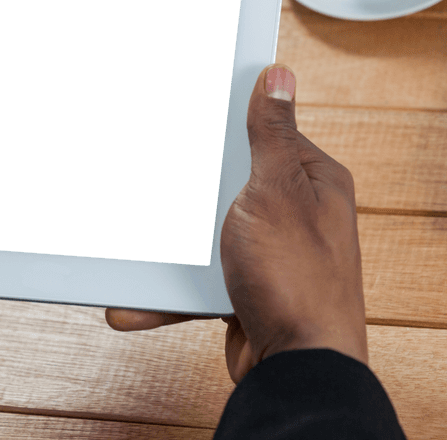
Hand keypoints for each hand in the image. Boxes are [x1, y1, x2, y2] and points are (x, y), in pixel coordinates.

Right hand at [106, 64, 367, 382]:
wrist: (297, 369)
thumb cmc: (299, 280)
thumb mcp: (278, 190)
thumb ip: (272, 134)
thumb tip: (279, 77)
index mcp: (313, 180)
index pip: (266, 130)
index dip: (227, 119)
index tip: (188, 105)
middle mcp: (295, 213)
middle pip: (230, 178)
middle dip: (191, 183)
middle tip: (150, 168)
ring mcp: (270, 252)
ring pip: (209, 230)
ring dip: (172, 241)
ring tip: (133, 235)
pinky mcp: (246, 288)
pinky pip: (200, 276)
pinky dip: (169, 289)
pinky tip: (134, 299)